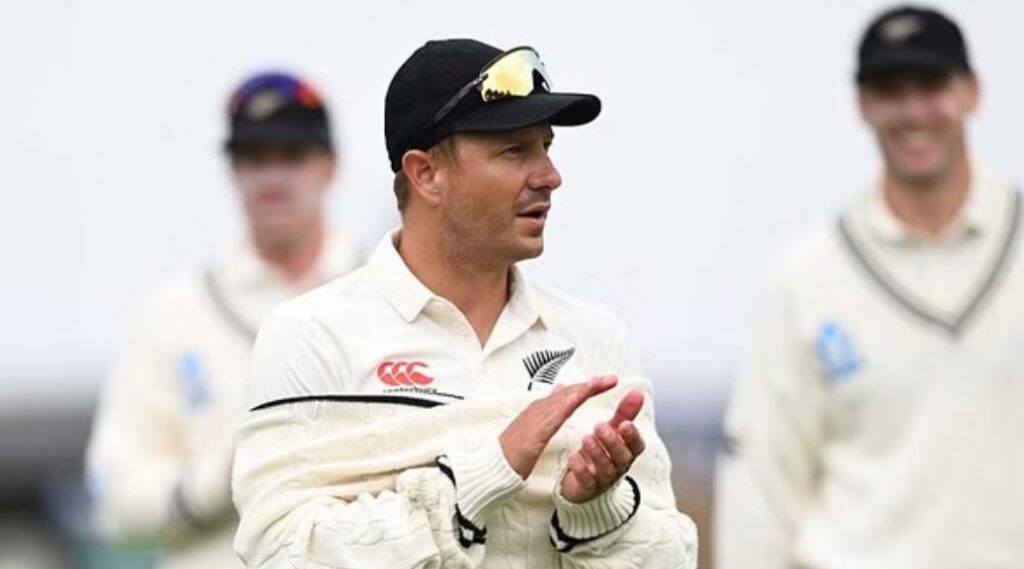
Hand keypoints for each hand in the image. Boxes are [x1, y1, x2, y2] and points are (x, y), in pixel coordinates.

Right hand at [499, 375, 618, 478]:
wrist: (494, 465)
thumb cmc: (512, 449)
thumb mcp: (533, 425)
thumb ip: (548, 408)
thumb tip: (560, 388)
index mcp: (541, 409)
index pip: (568, 393)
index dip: (587, 387)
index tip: (605, 381)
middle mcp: (539, 409)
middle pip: (569, 393)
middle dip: (590, 385)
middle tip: (610, 379)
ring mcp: (536, 418)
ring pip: (563, 400)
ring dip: (582, 390)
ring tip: (599, 383)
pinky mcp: (534, 431)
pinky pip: (552, 416)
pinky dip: (564, 405)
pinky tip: (576, 398)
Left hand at [560, 388, 645, 503]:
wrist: (585, 482)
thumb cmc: (602, 452)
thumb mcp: (613, 431)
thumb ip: (625, 413)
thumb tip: (638, 392)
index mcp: (626, 451)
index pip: (637, 446)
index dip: (633, 436)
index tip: (625, 423)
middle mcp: (617, 466)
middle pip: (622, 457)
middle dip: (612, 441)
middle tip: (600, 426)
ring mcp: (603, 478)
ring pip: (605, 469)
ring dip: (596, 452)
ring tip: (586, 438)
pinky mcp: (587, 488)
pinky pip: (586, 481)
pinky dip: (580, 469)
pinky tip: (573, 456)